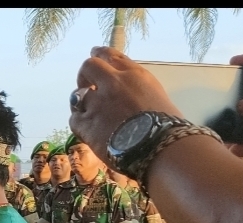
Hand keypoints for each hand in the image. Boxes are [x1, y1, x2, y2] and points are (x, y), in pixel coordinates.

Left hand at [70, 46, 183, 161]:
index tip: (95, 54)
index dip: (100, 54)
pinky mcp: (86, 123)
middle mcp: (113, 83)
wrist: (160, 148)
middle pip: (89, 66)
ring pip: (77, 94)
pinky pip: (75, 118)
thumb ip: (138, 90)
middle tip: (87, 85)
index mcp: (134, 75)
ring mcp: (97, 103)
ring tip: (89, 113)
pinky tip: (88, 130)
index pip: (111, 56)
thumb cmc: (168, 127)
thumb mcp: (157, 97)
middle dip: (85, 74)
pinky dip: (80, 123)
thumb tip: (129, 96)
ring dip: (81, 102)